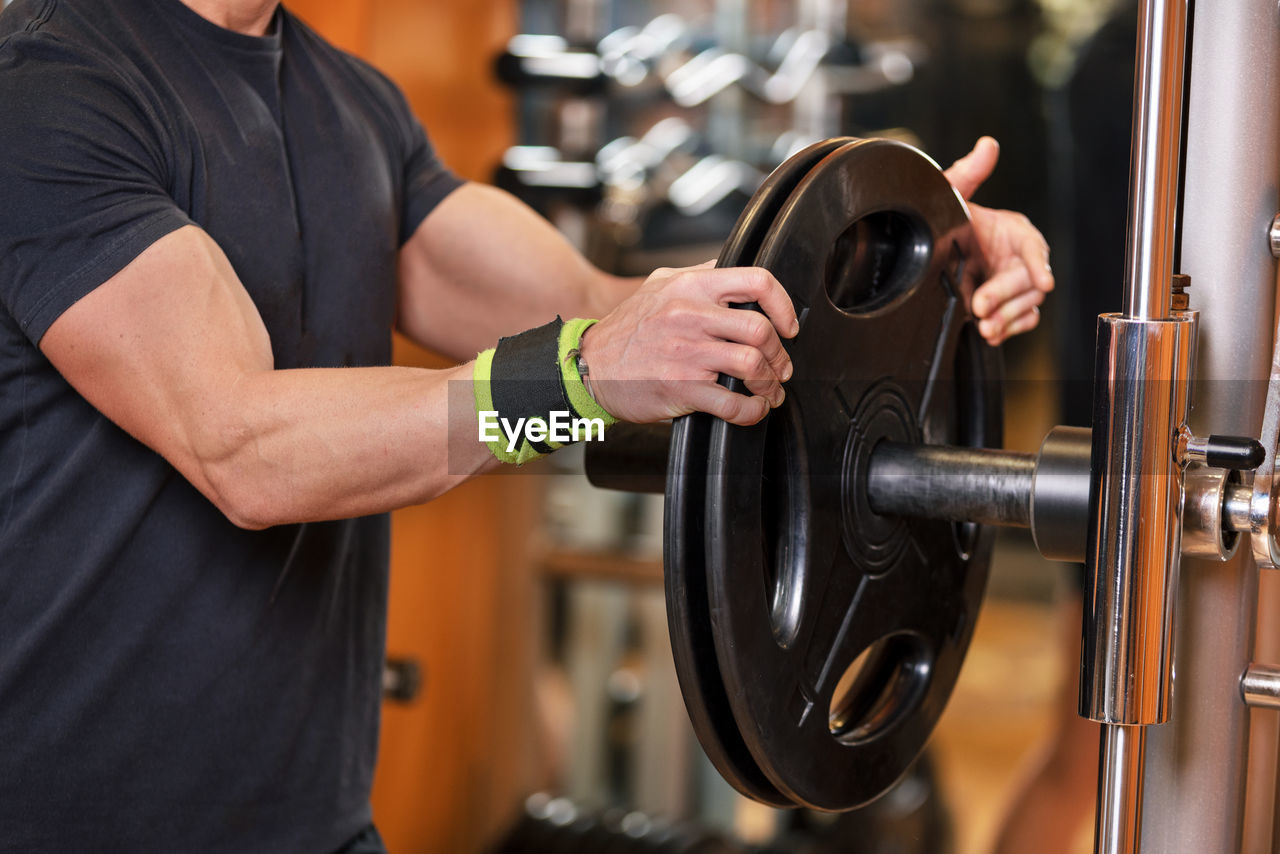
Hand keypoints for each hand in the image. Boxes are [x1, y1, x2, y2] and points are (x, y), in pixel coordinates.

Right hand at [579, 262, 798, 425]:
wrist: (589, 367)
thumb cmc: (626, 330)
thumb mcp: (659, 285)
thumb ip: (699, 275)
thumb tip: (734, 268)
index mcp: (690, 287)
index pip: (758, 282)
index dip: (784, 305)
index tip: (788, 325)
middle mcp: (690, 316)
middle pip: (762, 330)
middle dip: (780, 355)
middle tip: (780, 367)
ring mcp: (686, 353)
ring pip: (753, 366)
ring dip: (770, 385)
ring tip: (768, 391)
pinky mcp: (681, 388)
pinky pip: (733, 403)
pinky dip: (752, 411)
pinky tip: (752, 410)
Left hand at [944, 137, 1054, 345]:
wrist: (927, 255)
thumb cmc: (946, 223)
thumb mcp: (948, 198)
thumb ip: (967, 174)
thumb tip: (987, 146)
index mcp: (1012, 231)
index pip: (1033, 246)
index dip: (1038, 264)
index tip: (1043, 281)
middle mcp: (1017, 258)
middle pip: (1028, 281)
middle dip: (1007, 294)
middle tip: (980, 304)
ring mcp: (1012, 285)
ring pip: (1027, 304)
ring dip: (1008, 317)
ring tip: (985, 326)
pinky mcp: (1005, 307)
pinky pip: (1019, 320)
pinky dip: (1008, 329)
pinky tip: (991, 333)